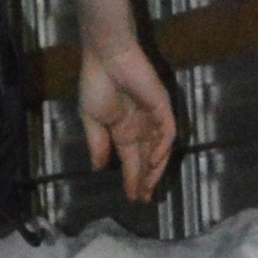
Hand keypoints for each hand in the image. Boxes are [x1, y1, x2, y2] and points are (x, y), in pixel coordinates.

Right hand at [79, 40, 177, 202]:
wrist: (107, 58)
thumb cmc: (96, 83)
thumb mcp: (91, 119)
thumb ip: (97, 143)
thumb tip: (97, 167)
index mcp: (122, 128)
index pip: (131, 158)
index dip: (132, 178)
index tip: (131, 197)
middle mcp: (140, 125)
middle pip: (147, 158)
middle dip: (146, 179)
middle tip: (145, 198)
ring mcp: (153, 116)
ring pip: (159, 149)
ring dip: (155, 168)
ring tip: (149, 186)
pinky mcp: (162, 106)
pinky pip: (167, 131)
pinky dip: (162, 147)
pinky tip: (153, 160)